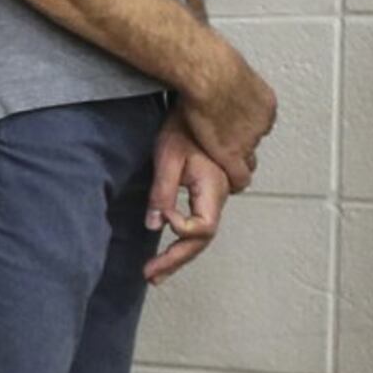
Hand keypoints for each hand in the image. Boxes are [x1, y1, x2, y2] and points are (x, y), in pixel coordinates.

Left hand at [144, 112, 232, 285]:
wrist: (206, 97)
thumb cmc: (185, 124)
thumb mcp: (168, 156)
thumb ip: (162, 192)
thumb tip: (154, 224)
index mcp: (214, 187)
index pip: (203, 227)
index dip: (184, 229)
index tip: (165, 220)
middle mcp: (221, 194)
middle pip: (202, 238)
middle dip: (176, 259)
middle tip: (151, 275)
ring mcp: (219, 192)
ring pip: (203, 233)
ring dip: (180, 254)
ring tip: (156, 273)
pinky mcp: (212, 188)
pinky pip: (203, 221)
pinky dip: (186, 239)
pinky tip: (170, 249)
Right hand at [177, 38, 276, 190]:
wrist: (207, 72)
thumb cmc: (209, 63)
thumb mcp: (231, 69)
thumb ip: (232, 79)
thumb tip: (224, 73)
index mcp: (265, 102)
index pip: (260, 123)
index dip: (243, 128)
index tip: (233, 128)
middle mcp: (262, 123)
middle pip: (254, 141)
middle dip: (241, 144)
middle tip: (224, 144)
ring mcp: (249, 140)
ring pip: (246, 157)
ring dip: (235, 158)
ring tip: (221, 159)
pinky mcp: (233, 154)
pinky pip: (240, 176)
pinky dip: (236, 181)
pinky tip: (231, 184)